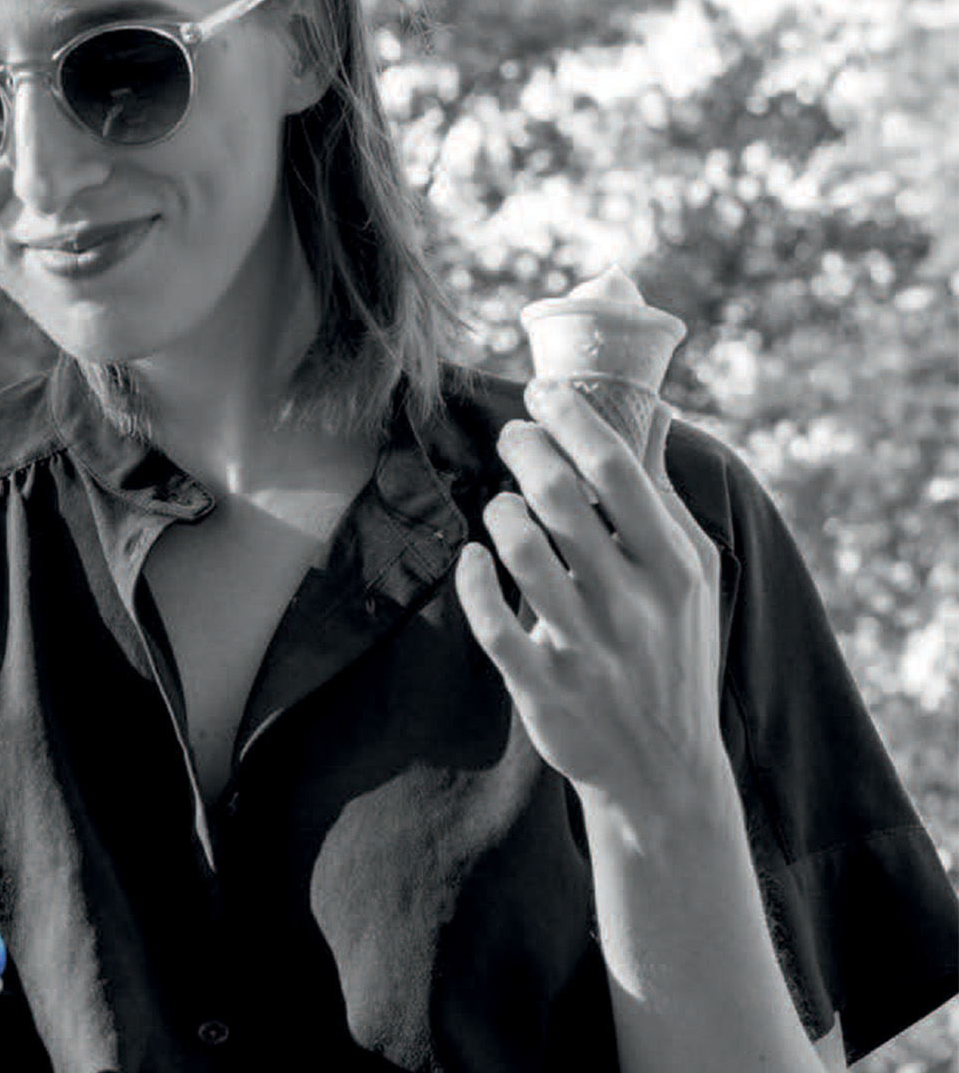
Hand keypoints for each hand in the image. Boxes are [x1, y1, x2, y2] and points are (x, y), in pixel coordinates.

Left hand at [453, 388, 726, 817]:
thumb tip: (649, 413)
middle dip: (524, 450)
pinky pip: (493, 622)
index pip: (617, 469)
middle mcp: (633, 602)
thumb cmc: (675, 653)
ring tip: (502, 505)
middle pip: (560, 498)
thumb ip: (662, 500)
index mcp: (674, 565)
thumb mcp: (691, 577)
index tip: (542, 393)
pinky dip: (474, 580)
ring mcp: (588, 647)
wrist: (666, 770)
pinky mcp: (544, 687)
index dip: (570, 419)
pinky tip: (471, 558)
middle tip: (510, 436)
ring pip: (521, 551)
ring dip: (500, 513)